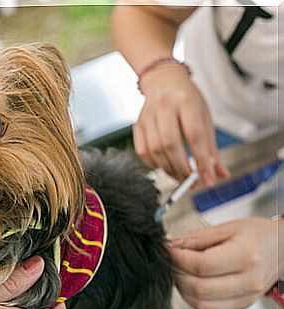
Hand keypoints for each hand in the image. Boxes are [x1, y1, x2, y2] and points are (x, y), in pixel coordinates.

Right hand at [133, 65, 229, 184]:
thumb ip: (211, 148)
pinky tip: (164, 167)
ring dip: (168, 168)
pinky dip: (153, 164)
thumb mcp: (204, 117)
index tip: (206, 178)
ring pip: (155, 149)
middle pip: (170, 143)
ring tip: (180, 176)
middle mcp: (164, 106)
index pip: (194, 134)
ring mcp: (147, 115)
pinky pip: (142, 150)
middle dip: (182, 167)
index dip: (201, 159)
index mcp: (186, 101)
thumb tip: (219, 175)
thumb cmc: (187, 99)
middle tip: (191, 180)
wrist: (163, 80)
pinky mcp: (138, 124)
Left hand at [168, 218, 280, 308]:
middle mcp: (248, 280)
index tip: (168, 250)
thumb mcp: (225, 228)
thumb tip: (171, 244)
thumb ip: (195, 238)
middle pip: (199, 288)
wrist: (280, 249)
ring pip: (200, 303)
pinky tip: (190, 281)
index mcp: (245, 256)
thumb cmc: (255, 236)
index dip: (178, 258)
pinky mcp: (240, 305)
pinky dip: (192, 297)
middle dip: (176, 273)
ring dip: (182, 287)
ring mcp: (246, 296)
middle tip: (170, 260)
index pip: (202, 265)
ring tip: (180, 270)